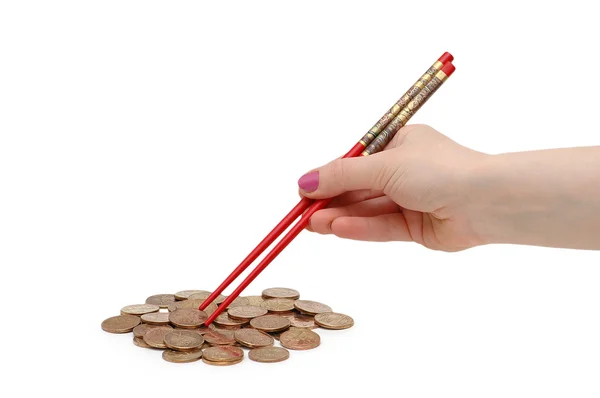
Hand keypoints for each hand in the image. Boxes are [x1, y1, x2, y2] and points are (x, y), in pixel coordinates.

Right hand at [297, 124, 488, 251]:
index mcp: (399, 145)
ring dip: (340, 216)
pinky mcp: (416, 227)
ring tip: (312, 225)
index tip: (303, 190)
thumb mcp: (383, 165)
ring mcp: (410, 200)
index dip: (328, 176)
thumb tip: (305, 181)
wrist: (486, 200)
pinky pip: (382, 226)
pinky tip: (337, 230)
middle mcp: (404, 171)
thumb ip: (342, 175)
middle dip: (330, 200)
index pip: (354, 161)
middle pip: (358, 188)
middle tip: (302, 215)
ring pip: (367, 209)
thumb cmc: (439, 169)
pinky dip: (360, 228)